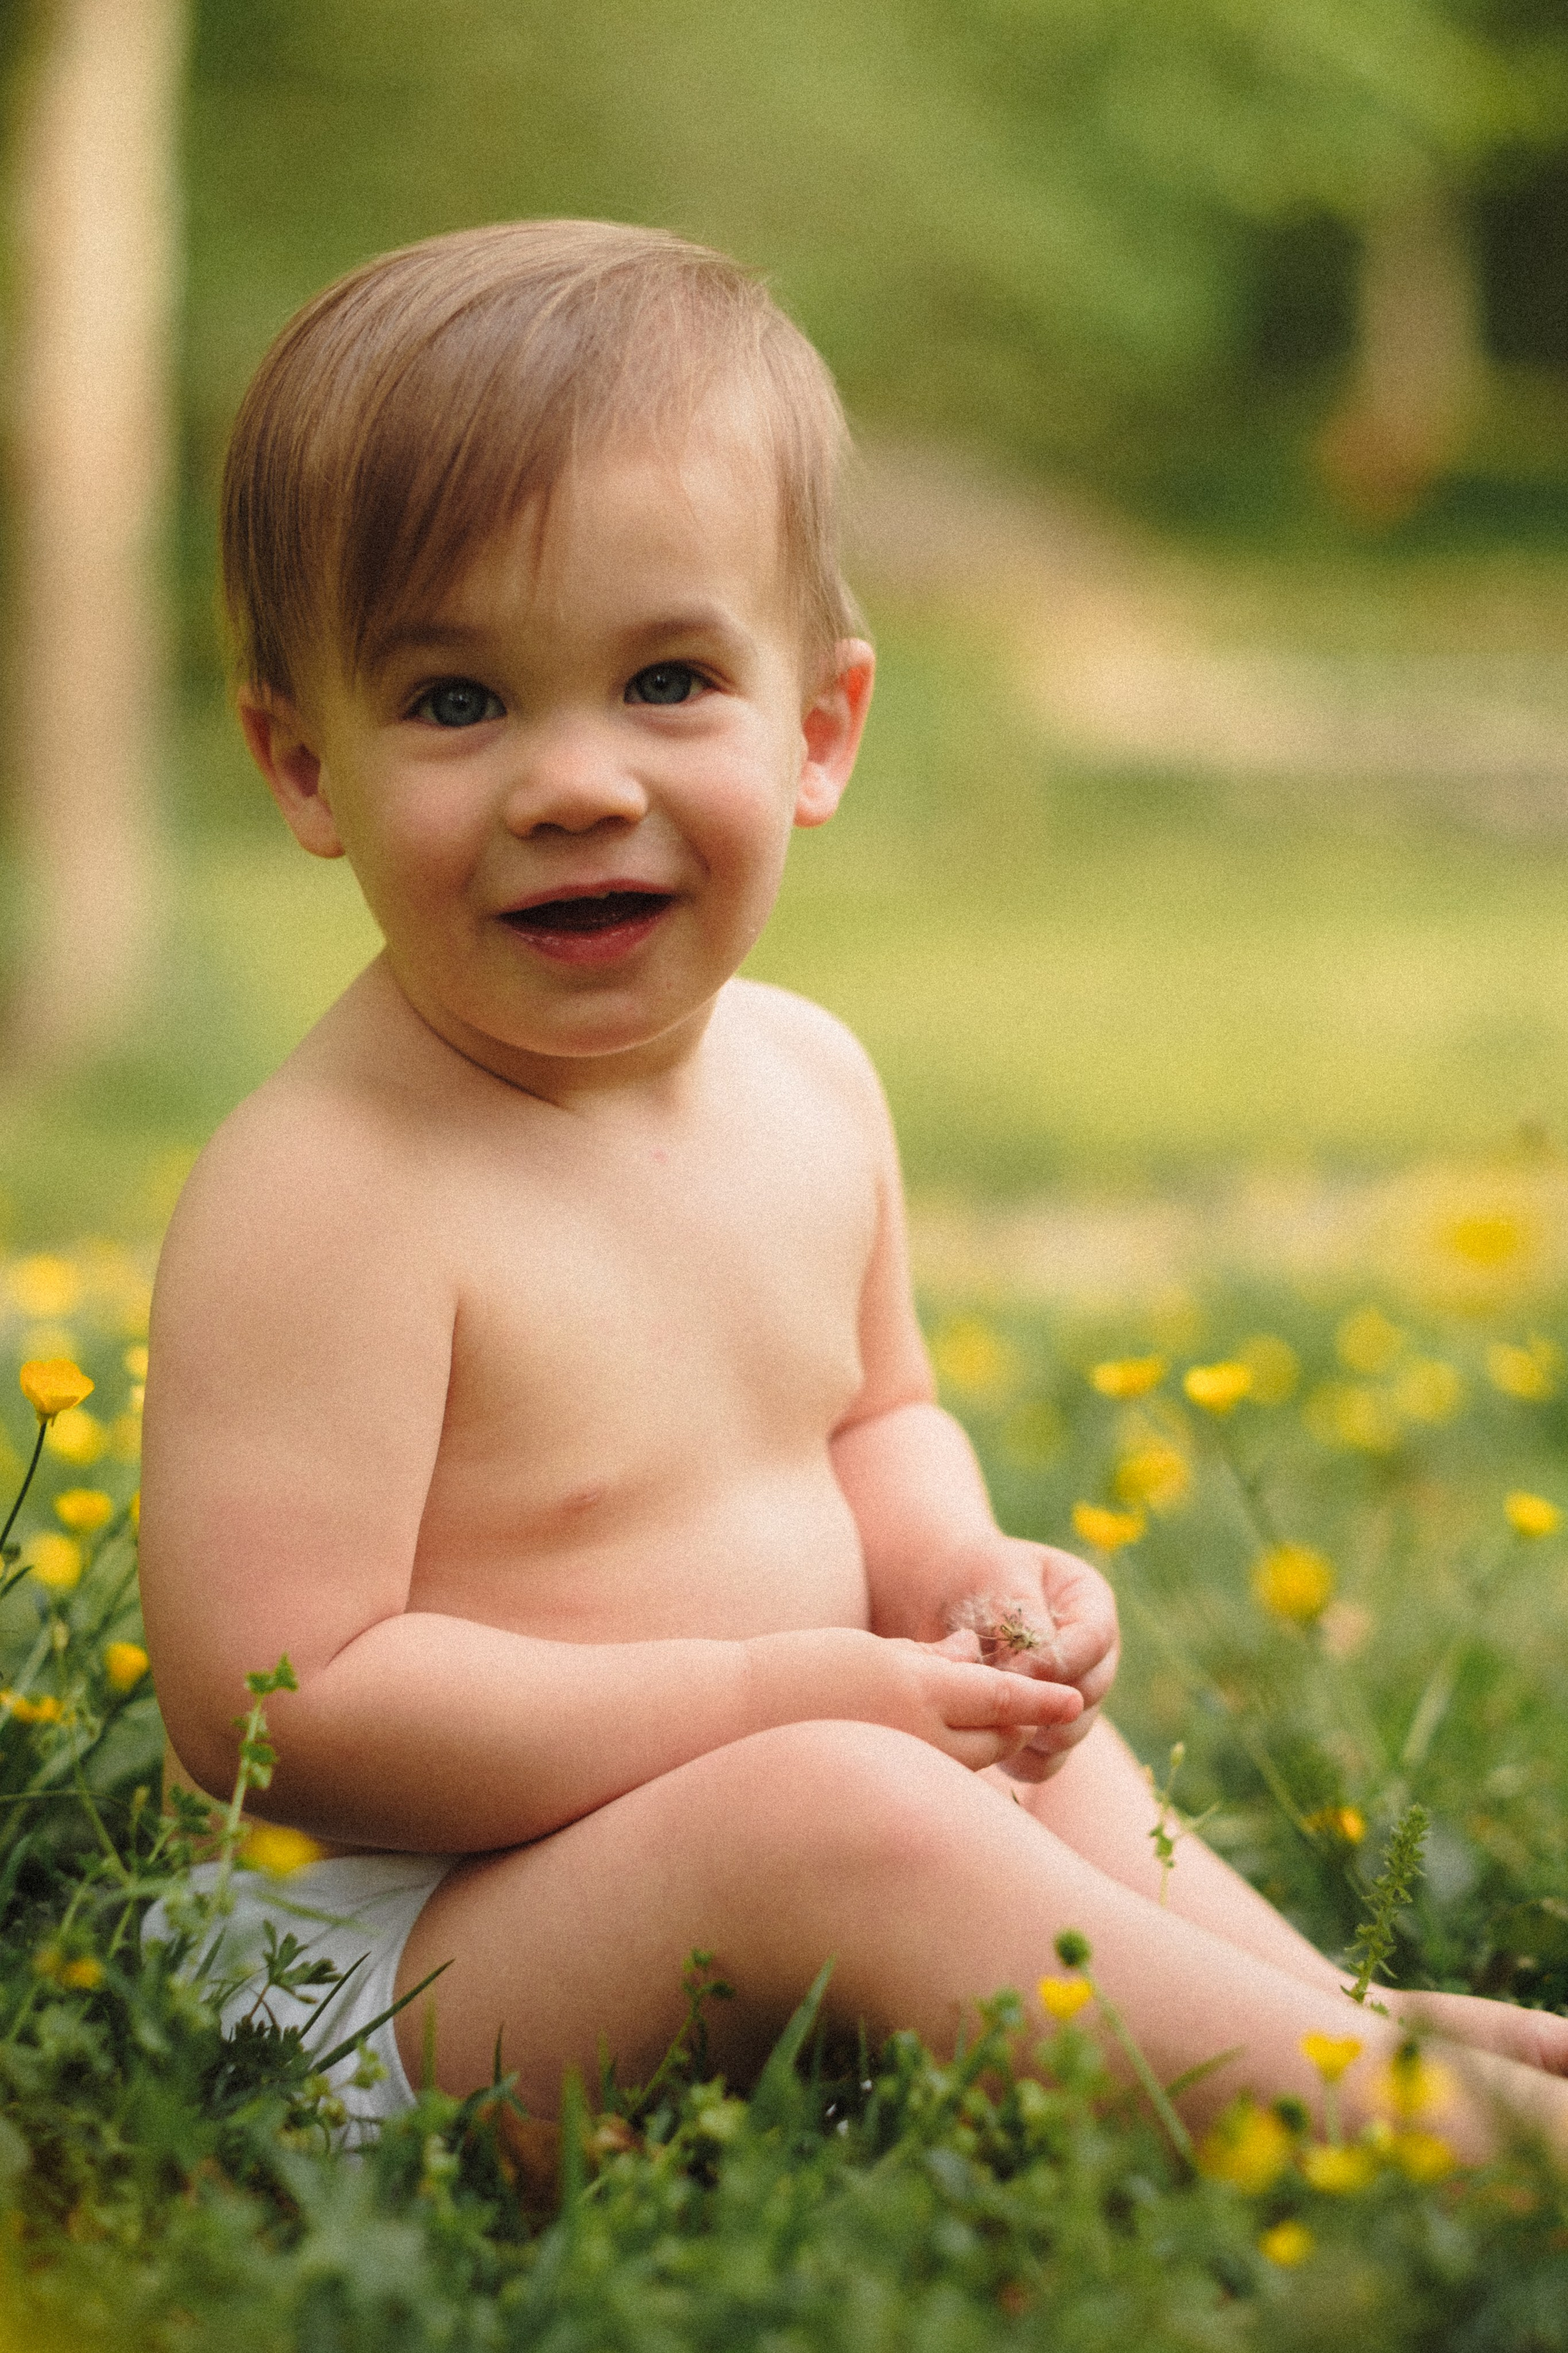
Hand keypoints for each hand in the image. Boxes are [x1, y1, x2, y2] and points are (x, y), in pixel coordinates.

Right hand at [748, 1624, 1083, 1773]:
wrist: (730, 1718)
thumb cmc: (797, 1670)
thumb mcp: (867, 1648)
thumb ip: (925, 1658)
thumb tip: (971, 1656)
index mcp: (915, 1688)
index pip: (998, 1698)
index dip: (1040, 1701)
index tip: (1075, 1701)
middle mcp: (916, 1736)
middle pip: (995, 1739)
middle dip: (1016, 1724)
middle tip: (1030, 1707)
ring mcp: (901, 1769)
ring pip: (968, 1763)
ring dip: (984, 1745)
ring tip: (991, 1725)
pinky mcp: (884, 1789)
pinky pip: (935, 1779)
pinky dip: (949, 1763)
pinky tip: (937, 1750)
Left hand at [942, 1536, 1119, 1781]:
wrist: (945, 1598)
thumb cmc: (973, 1578)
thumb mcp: (997, 1579)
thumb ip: (1022, 1618)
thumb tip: (1034, 1672)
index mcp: (1088, 1601)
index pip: (1094, 1638)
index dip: (1058, 1659)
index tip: (1013, 1669)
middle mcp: (1093, 1652)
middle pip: (1089, 1691)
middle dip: (1040, 1699)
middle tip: (993, 1699)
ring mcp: (1075, 1694)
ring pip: (1071, 1732)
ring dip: (1029, 1730)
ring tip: (984, 1715)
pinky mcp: (1048, 1729)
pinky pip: (1046, 1762)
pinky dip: (1017, 1759)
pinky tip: (985, 1742)